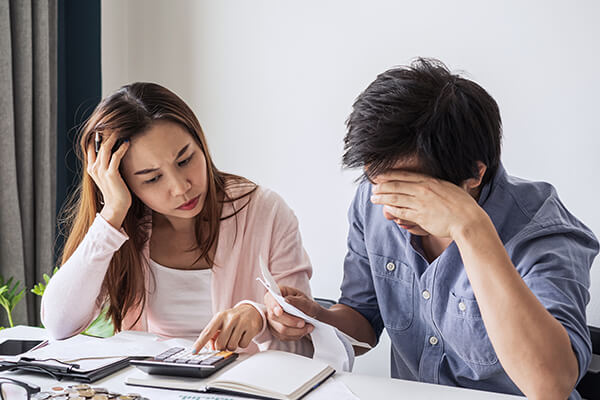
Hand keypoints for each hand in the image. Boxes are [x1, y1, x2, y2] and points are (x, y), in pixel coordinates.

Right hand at [86, 134, 130, 228]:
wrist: (116, 206)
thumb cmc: (116, 190)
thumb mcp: (109, 176)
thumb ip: (108, 164)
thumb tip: (115, 151)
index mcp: (91, 167)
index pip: (90, 146)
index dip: (97, 135)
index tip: (106, 126)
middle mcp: (94, 167)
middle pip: (98, 144)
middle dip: (107, 132)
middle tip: (116, 123)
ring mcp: (101, 171)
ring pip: (106, 148)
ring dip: (114, 137)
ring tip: (122, 129)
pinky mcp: (111, 174)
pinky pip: (115, 156)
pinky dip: (121, 148)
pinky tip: (127, 142)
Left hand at [192, 304, 262, 352]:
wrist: (251, 312)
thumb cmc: (232, 320)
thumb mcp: (220, 323)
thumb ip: (212, 336)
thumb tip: (211, 348)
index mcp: (220, 316)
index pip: (207, 332)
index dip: (200, 343)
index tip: (194, 352)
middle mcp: (230, 318)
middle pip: (220, 343)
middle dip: (221, 346)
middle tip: (225, 341)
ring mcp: (242, 322)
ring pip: (232, 346)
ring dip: (232, 346)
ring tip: (234, 338)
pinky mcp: (251, 328)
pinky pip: (243, 345)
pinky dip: (242, 344)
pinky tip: (242, 336)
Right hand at [264, 286, 317, 340]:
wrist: (310, 315)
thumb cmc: (307, 305)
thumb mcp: (307, 301)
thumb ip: (297, 301)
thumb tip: (286, 301)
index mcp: (277, 293)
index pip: (270, 298)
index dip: (274, 305)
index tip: (280, 311)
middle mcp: (271, 306)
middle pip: (274, 316)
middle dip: (290, 321)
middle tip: (303, 323)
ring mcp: (272, 319)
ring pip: (280, 329)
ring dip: (296, 330)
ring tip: (308, 327)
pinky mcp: (275, 330)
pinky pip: (283, 336)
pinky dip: (295, 335)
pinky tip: (302, 330)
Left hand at [370, 170, 487, 238]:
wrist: (468, 220)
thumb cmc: (464, 206)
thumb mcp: (452, 188)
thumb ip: (441, 185)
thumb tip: (438, 182)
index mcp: (430, 181)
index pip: (405, 175)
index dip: (389, 175)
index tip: (380, 175)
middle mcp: (423, 190)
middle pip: (396, 185)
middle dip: (382, 186)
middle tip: (373, 188)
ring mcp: (421, 203)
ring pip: (395, 198)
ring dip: (382, 198)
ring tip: (374, 198)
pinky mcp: (420, 216)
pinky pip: (401, 212)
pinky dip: (391, 210)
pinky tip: (385, 209)